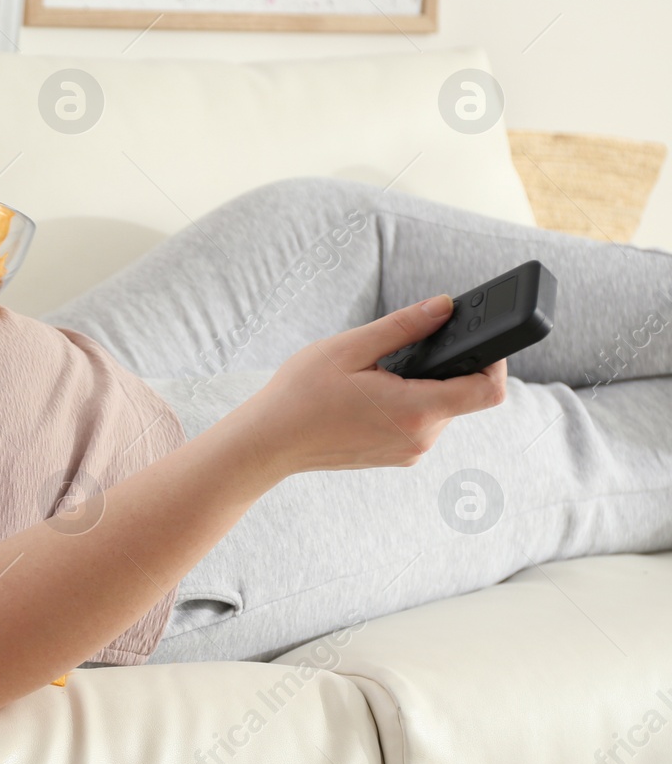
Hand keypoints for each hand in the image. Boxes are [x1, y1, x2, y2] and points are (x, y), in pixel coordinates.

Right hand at [237, 294, 507, 475]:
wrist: (268, 441)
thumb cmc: (301, 394)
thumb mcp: (351, 347)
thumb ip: (405, 326)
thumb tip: (445, 306)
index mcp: (416, 410)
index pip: (488, 390)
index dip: (495, 361)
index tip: (478, 339)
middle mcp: (421, 438)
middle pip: (462, 396)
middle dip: (443, 368)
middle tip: (402, 351)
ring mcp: (409, 452)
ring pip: (439, 409)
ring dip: (421, 387)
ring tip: (375, 377)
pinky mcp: (396, 457)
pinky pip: (418, 424)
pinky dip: (406, 405)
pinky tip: (368, 396)